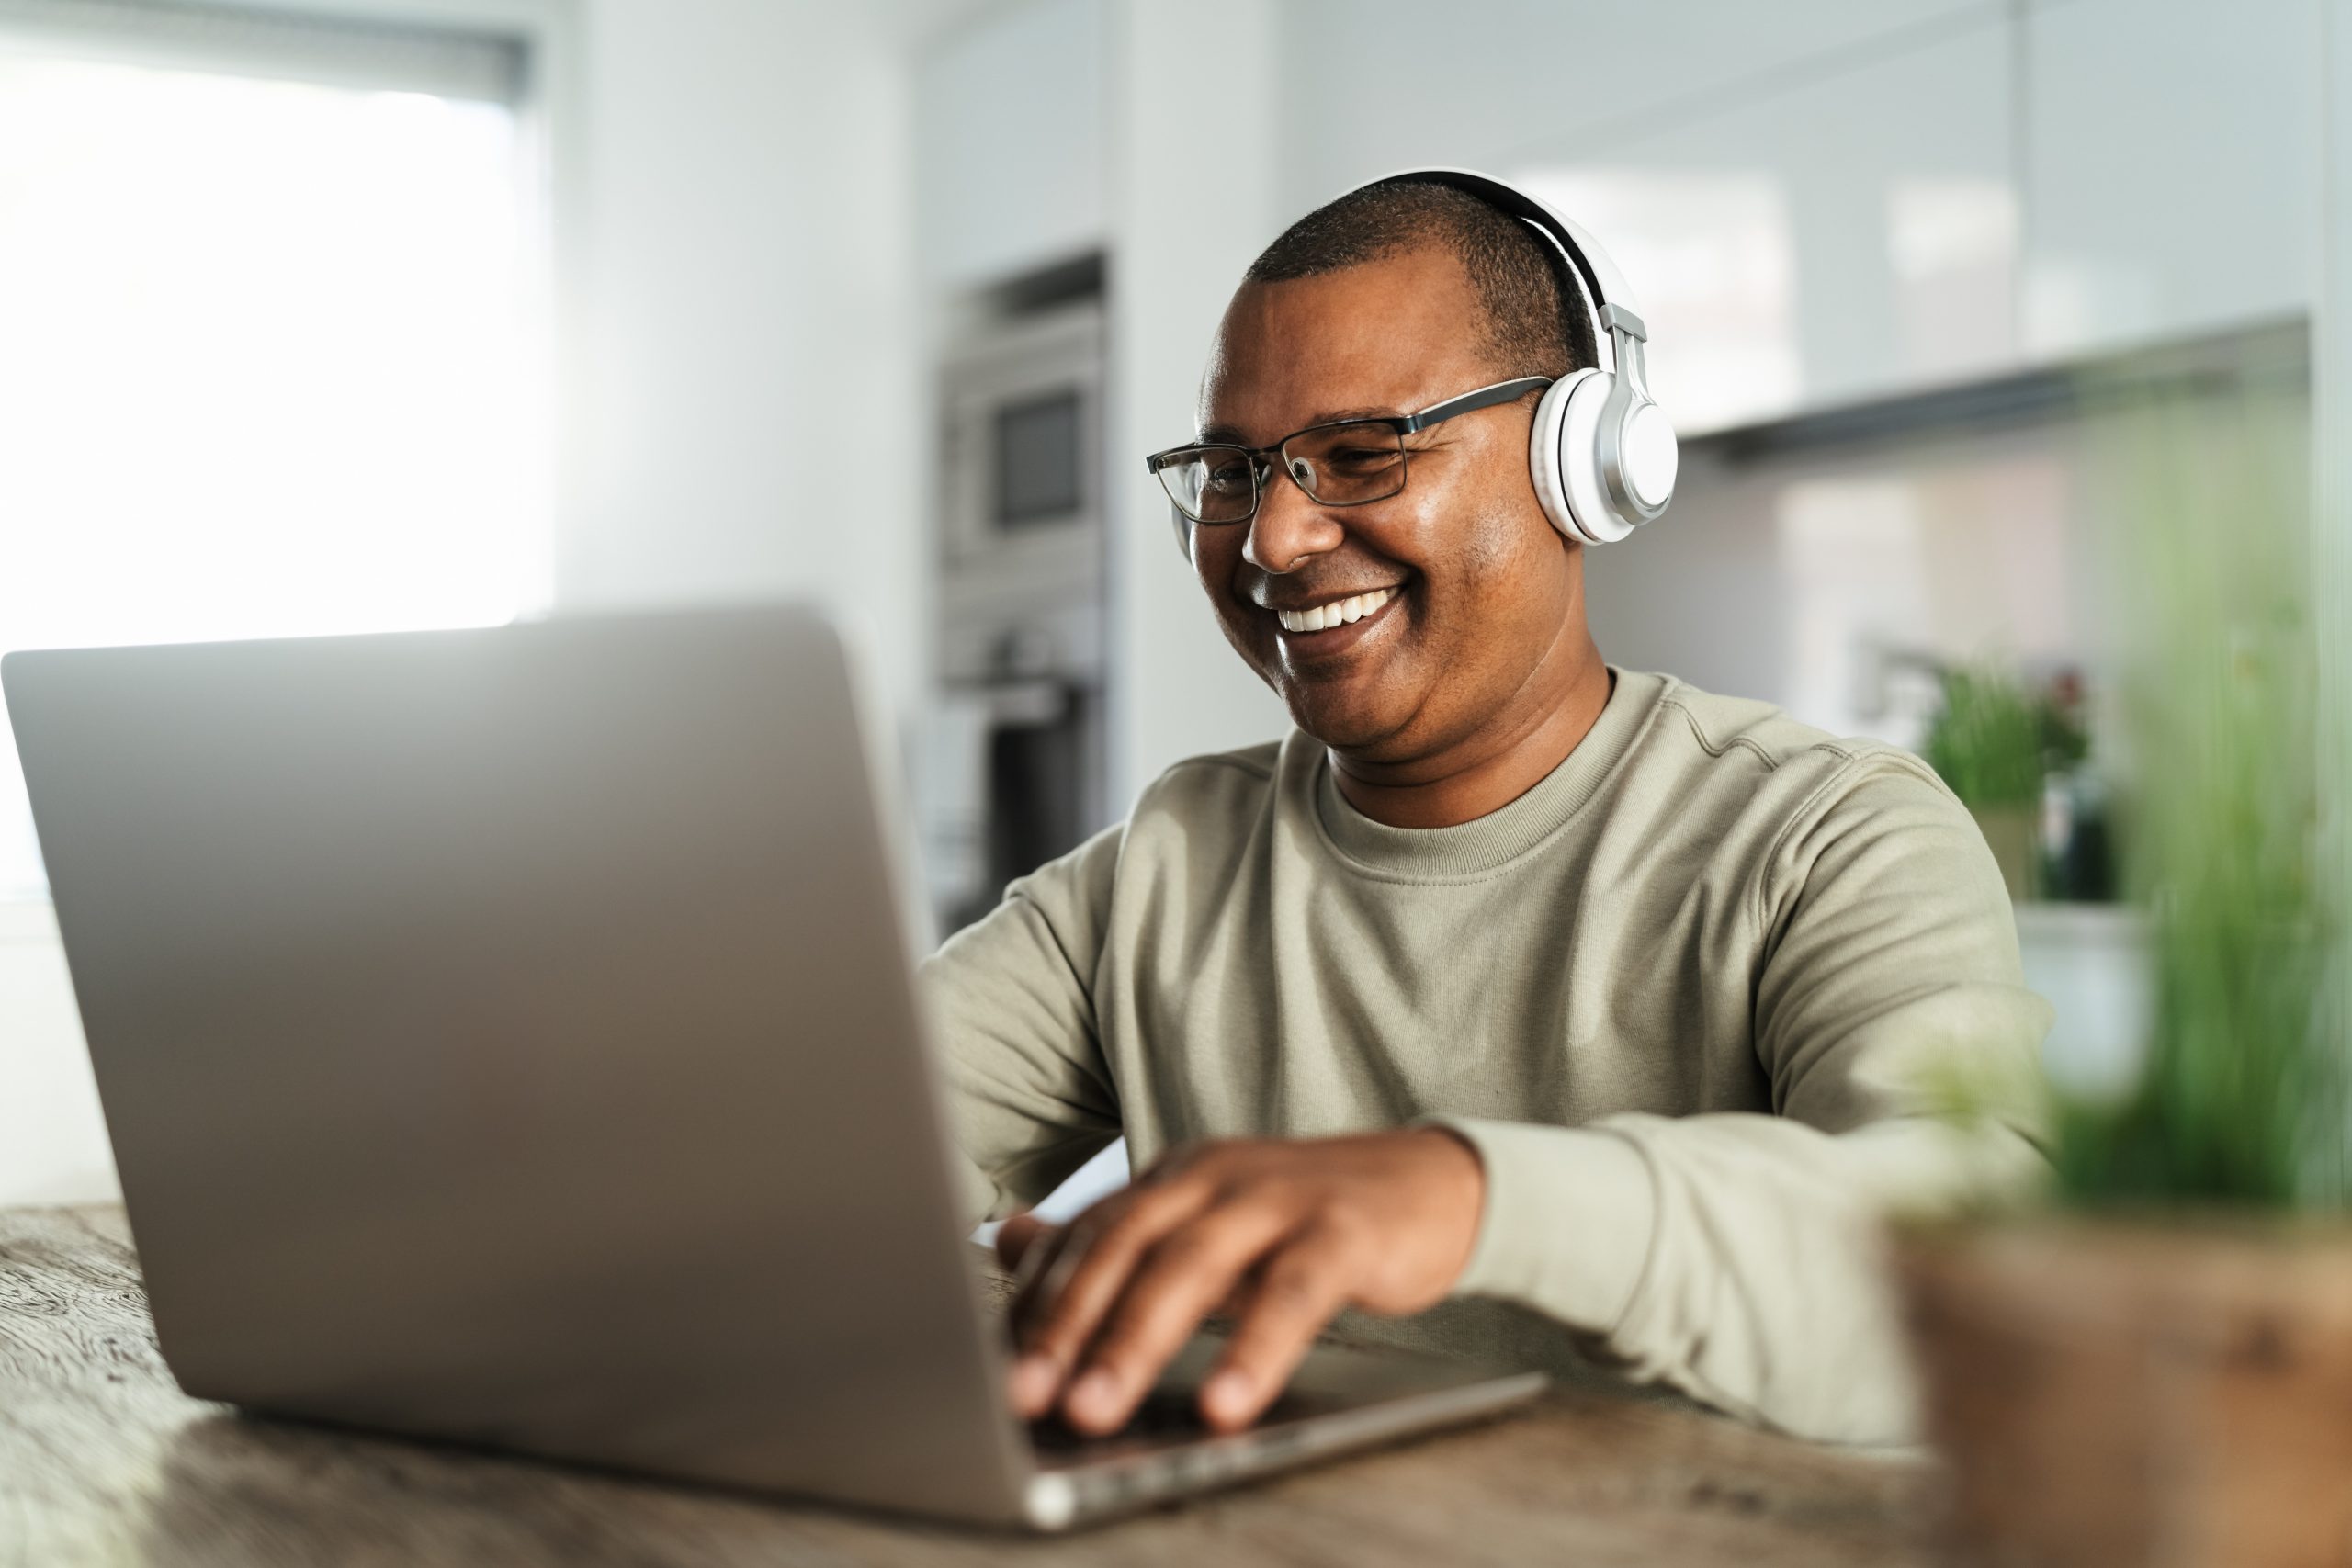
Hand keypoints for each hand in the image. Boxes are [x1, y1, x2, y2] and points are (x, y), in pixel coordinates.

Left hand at [994, 1128, 1484, 1435]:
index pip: (1087, 1234)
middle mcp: (1215, 1175)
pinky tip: (1226, 1403)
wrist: (1436, 1183)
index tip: (986, 1363)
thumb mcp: (1206, 1221)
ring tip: (1095, 1410)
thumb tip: (1009, 1241)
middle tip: (1022, 1395)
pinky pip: (1293, 1294)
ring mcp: (1280, 1197)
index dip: (1035, 1298)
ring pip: (1193, 1266)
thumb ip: (1116, 1234)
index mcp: (1175, 1176)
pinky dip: (1254, 1350)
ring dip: (1135, 1341)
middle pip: (1124, 1245)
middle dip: (1066, 1323)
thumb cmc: (1310, 1218)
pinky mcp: (1345, 1231)